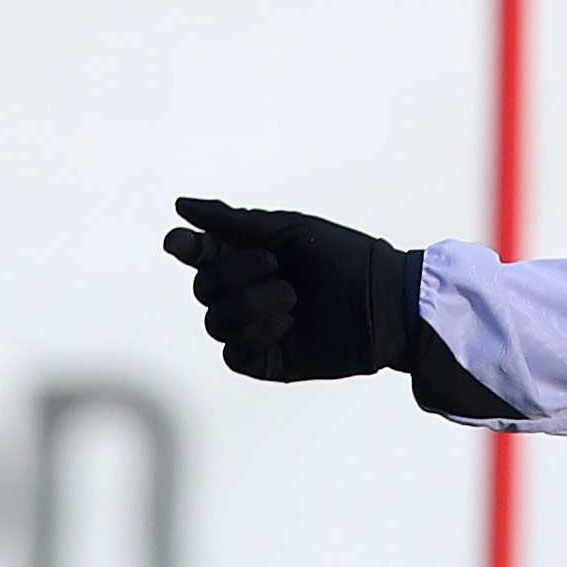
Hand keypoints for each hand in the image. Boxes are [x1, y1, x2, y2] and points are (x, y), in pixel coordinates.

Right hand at [166, 198, 419, 381]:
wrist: (386, 301)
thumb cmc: (346, 258)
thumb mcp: (289, 231)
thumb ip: (233, 222)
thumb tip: (180, 206)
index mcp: (248, 256)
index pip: (198, 253)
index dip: (186, 248)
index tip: (186, 243)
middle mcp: (246, 292)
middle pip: (203, 287)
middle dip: (233, 273)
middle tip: (275, 265)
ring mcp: (256, 328)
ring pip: (214, 321)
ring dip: (250, 304)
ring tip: (292, 297)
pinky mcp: (269, 360)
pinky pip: (233, 354)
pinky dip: (254, 334)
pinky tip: (287, 323)